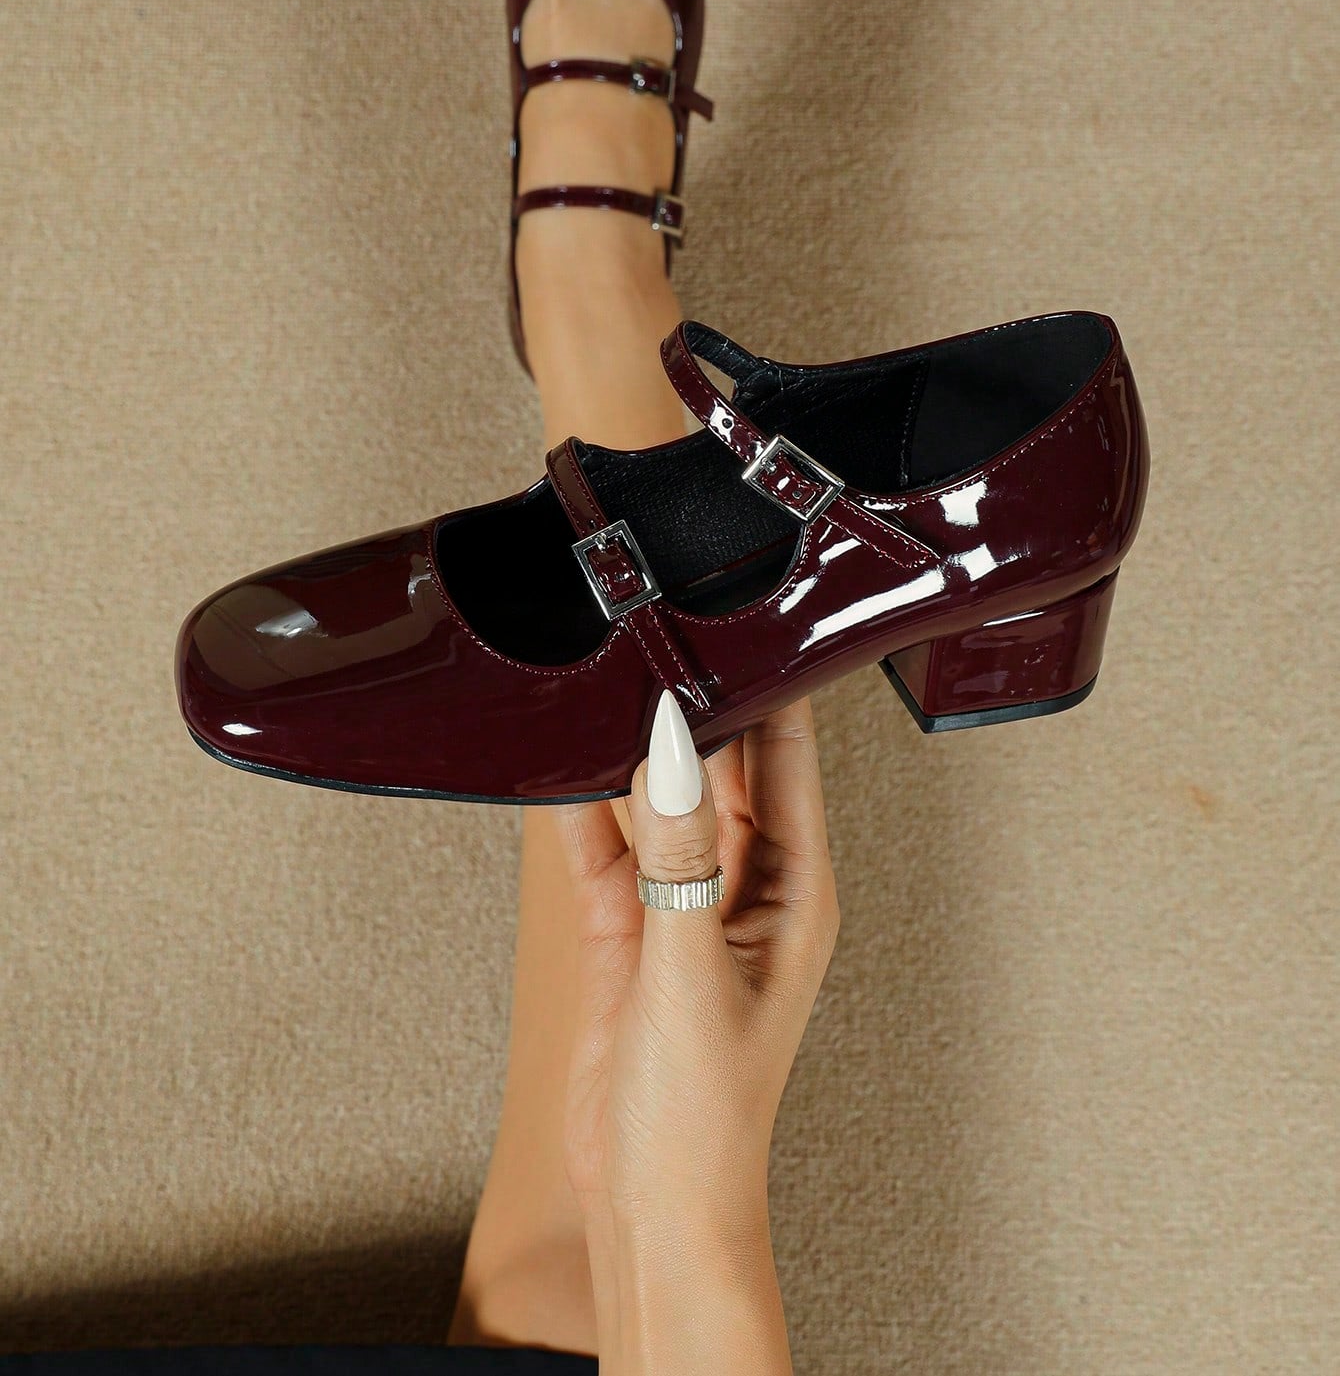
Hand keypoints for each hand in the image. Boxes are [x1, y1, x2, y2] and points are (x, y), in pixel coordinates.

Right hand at [556, 689, 840, 1225]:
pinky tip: (554, 773)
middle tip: (647, 637)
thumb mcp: (689, 968)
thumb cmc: (706, 1118)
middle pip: (724, 769)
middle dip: (690, 709)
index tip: (737, 622)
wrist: (653, 1209)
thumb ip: (678, 853)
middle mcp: (748, 888)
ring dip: (629, 758)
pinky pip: (606, 851)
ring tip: (595, 688)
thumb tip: (671, 749)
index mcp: (795, 890)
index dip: (770, 687)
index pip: (790, 759)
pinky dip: (581, 814)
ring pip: (658, 803)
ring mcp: (687, 908)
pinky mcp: (633, 935)